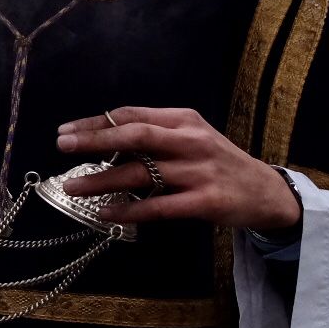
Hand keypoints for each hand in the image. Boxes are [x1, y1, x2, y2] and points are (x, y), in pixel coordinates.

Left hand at [56, 107, 301, 230]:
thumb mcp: (192, 137)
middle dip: (94, 140)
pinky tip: (105, 212)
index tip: (66, 130)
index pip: (132, 115)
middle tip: (62, 146)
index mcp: (184, 119)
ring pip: (140, 173)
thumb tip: (103, 140)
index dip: (96, 121)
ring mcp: (199, 172)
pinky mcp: (205, 202)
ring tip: (72, 186)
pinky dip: (128, 209)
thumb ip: (156, 135)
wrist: (266, 192)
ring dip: (101, 180)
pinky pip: (158, 206)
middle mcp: (191, 141)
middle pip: (135, 136)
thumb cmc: (218, 163)